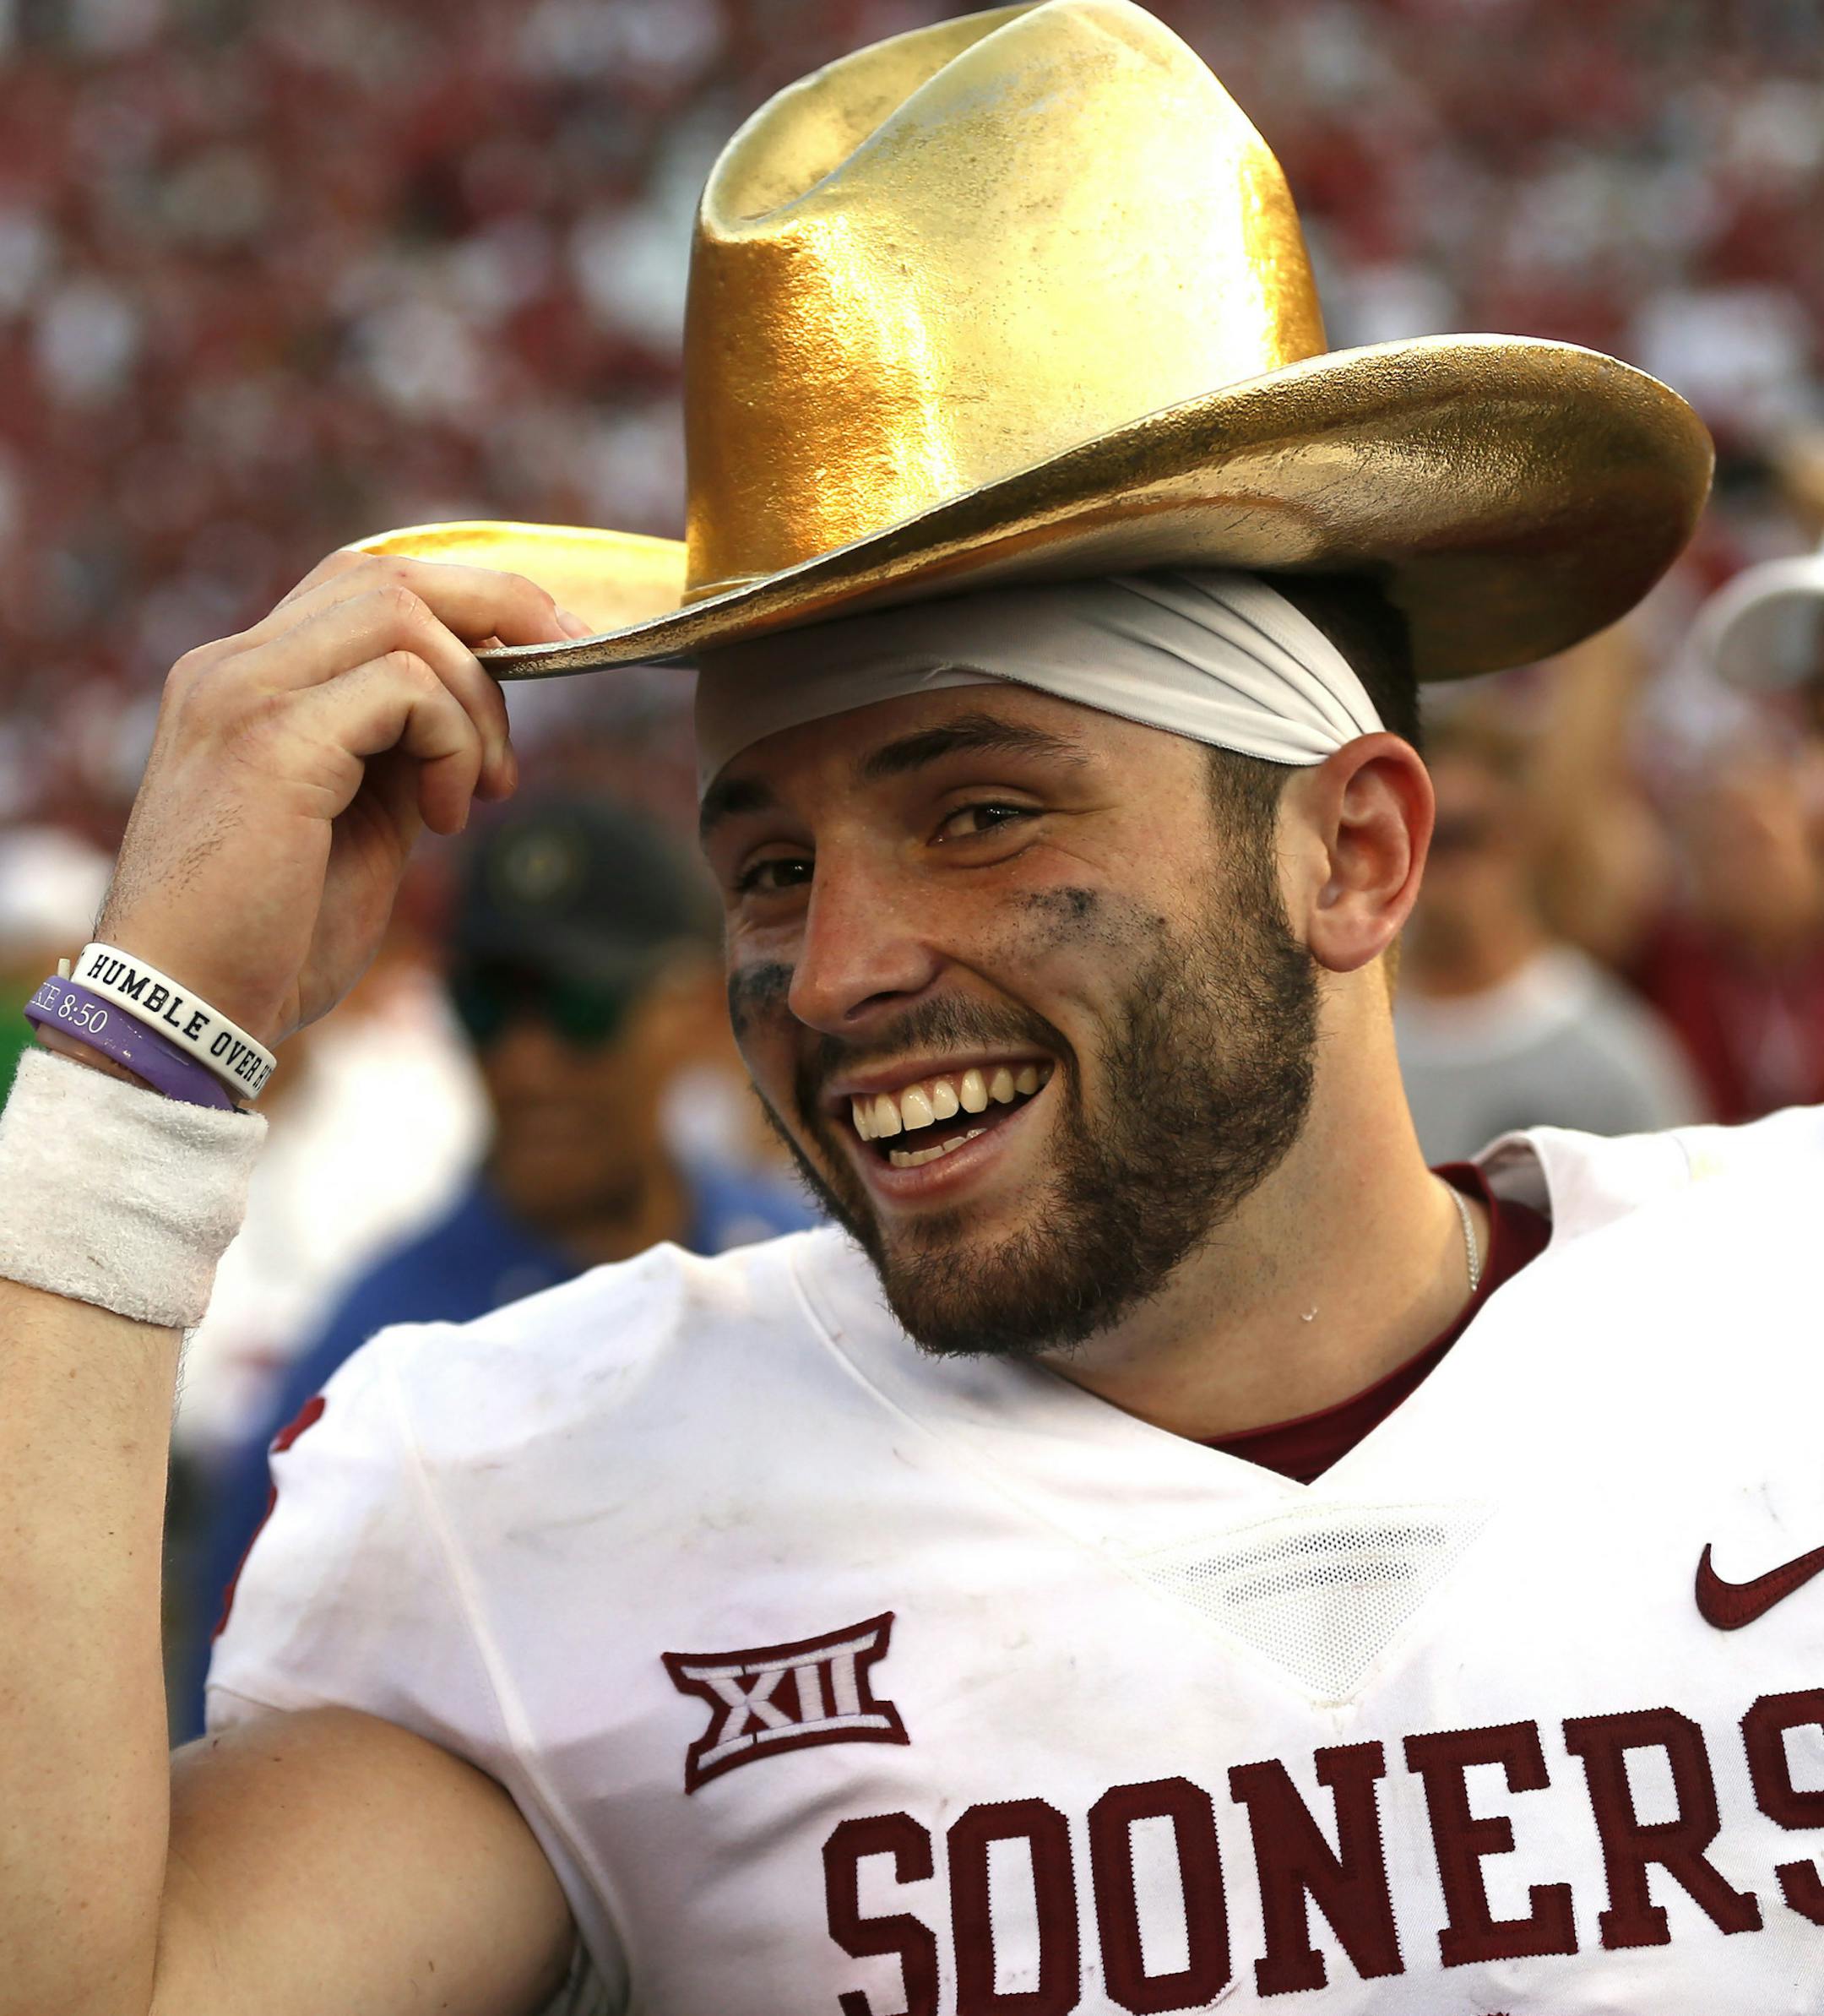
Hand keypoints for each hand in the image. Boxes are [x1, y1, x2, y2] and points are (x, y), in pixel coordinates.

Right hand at [97, 551, 588, 1048]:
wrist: (186, 1012)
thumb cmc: (267, 938)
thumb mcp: (355, 825)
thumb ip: (398, 757)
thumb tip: (473, 721)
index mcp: (242, 681)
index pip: (360, 586)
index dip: (463, 603)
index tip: (541, 651)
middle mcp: (232, 667)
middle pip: (388, 572)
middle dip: (500, 607)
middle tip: (567, 660)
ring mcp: (243, 692)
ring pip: (403, 613)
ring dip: (477, 700)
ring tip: (481, 791)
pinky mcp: (272, 740)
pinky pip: (407, 687)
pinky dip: (455, 745)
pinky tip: (446, 820)